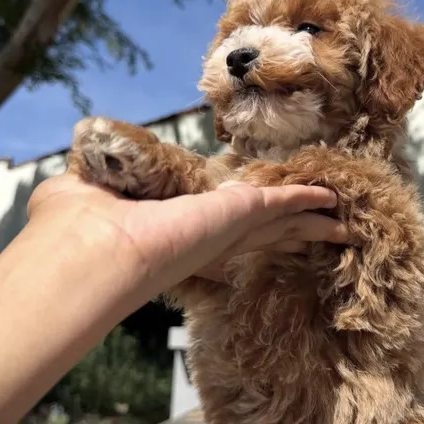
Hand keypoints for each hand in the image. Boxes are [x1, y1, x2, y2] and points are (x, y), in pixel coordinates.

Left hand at [28, 173, 348, 294]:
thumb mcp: (92, 192)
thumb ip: (101, 183)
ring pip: (282, 224)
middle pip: (263, 231)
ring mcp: (231, 227)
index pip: (221, 230)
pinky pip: (287, 203)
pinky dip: (309, 200)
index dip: (244, 227)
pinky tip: (332, 200)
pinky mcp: (245, 211)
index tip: (262, 223)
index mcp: (180, 231)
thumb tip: (93, 175)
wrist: (95, 248)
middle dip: (291, 231)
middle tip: (319, 229)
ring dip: (311, 223)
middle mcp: (210, 234)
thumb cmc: (82, 226)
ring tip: (341, 225)